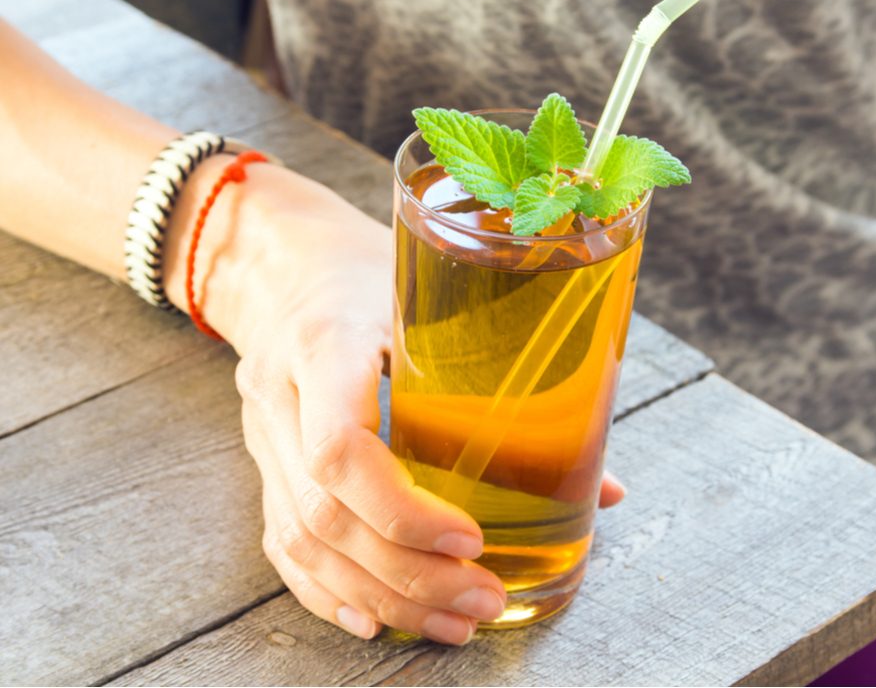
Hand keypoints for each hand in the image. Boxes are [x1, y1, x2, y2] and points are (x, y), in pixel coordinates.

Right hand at [163, 158, 625, 643]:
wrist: (285, 261)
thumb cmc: (372, 271)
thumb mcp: (436, 301)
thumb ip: (510, 381)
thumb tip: (603, 485)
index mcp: (325, 340)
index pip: (339, 446)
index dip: (403, 508)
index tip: (470, 536)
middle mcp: (280, 392)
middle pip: (323, 511)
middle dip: (407, 572)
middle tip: (481, 599)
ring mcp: (262, 432)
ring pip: (302, 538)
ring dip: (380, 593)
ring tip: (452, 623)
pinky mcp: (263, 460)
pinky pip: (282, 540)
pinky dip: (330, 590)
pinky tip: (376, 619)